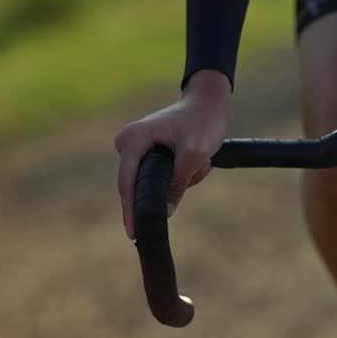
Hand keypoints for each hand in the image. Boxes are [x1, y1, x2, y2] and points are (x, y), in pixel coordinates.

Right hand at [114, 70, 231, 239]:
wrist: (208, 103)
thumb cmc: (202, 123)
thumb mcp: (194, 155)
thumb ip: (178, 184)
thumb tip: (165, 213)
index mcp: (133, 140)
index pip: (127, 184)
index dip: (131, 211)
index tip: (134, 234)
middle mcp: (128, 142)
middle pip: (142, 185)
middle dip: (173, 185)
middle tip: (198, 167)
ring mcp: (136, 148)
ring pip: (156, 183)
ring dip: (182, 179)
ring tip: (200, 161)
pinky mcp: (146, 152)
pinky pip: (161, 177)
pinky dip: (182, 174)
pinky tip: (197, 160)